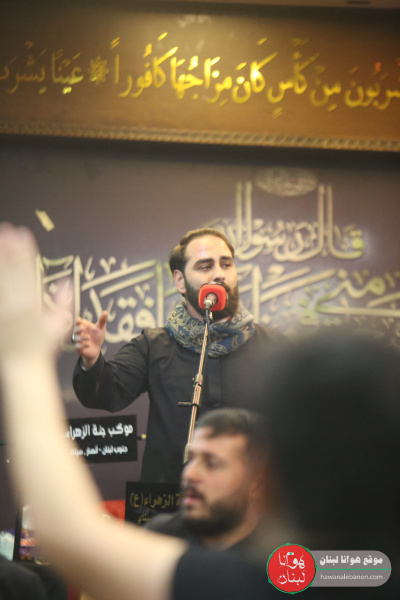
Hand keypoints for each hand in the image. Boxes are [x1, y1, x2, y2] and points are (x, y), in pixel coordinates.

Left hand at [0, 223, 64, 360]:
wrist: (23, 367)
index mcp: (32, 306)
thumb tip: (68, 284)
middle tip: (7, 230)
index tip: (23, 236)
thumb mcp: (59, 326)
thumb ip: (64, 303)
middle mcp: (15, 307)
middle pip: (11, 273)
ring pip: (0, 281)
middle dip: (10, 251)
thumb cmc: (42, 347)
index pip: (28, 273)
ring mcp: (3, 312)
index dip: (25, 253)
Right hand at [72, 311, 107, 368]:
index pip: (77, 321)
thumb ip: (102, 320)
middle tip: (82, 329)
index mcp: (83, 326)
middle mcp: (79, 333)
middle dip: (78, 329)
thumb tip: (105, 312)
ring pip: (75, 338)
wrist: (97, 349)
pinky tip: (88, 345)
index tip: (79, 320)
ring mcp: (78, 340)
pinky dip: (82, 345)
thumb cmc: (97, 336)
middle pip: (74, 329)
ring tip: (89, 338)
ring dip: (82, 338)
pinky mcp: (79, 348)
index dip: (77, 321)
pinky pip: (77, 346)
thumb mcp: (101, 328)